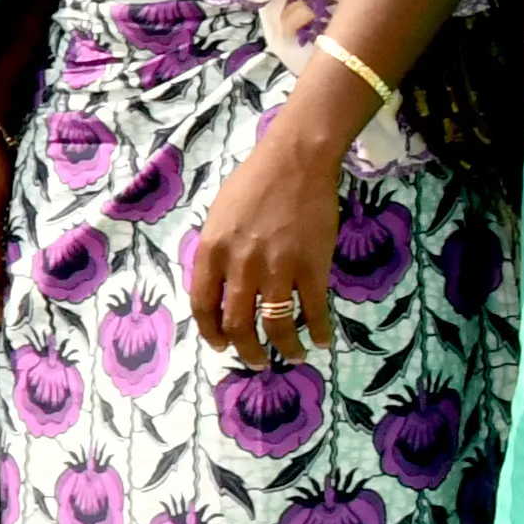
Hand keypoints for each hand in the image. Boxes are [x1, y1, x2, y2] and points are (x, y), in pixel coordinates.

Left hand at [188, 99, 349, 367]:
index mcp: (212, 252)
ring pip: (275, 325)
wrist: (295, 162)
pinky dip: (318, 331)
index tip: (221, 345)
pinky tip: (321, 340)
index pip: (202, 305)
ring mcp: (277, 268)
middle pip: (237, 324)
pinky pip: (313, 310)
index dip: (211, 332)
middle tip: (255, 362)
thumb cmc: (253, 183)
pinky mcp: (312, 266)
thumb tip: (218, 287)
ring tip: (291, 357)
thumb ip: (216, 254)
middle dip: (245, 350)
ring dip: (283, 348)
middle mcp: (240, 266)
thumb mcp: (218, 218)